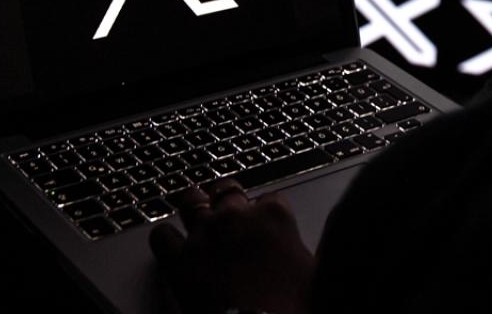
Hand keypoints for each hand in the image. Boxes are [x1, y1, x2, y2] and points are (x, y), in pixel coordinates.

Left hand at [149, 179, 313, 313]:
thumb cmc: (293, 306)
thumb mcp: (318, 272)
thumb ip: (318, 251)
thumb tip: (330, 248)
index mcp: (275, 215)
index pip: (271, 198)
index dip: (268, 213)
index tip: (267, 225)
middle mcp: (237, 217)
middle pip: (227, 189)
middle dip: (228, 199)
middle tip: (228, 211)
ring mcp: (205, 235)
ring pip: (191, 200)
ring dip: (194, 205)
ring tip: (195, 211)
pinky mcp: (179, 259)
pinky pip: (162, 235)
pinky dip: (166, 238)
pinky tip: (171, 243)